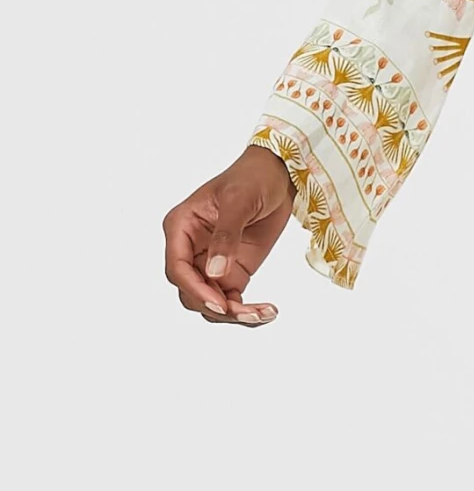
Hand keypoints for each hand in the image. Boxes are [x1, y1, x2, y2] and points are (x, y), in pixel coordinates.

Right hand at [163, 145, 295, 324]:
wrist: (279, 175)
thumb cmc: (253, 178)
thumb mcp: (238, 202)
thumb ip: (226, 237)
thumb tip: (214, 274)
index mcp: (181, 228)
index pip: (177, 268)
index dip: (195, 290)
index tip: (220, 305)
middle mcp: (191, 249)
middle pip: (191, 291)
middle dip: (216, 307)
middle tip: (248, 313)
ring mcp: (212, 262)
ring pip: (210, 301)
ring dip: (234, 314)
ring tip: (264, 313)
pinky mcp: (233, 272)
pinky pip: (232, 300)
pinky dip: (247, 311)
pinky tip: (268, 312)